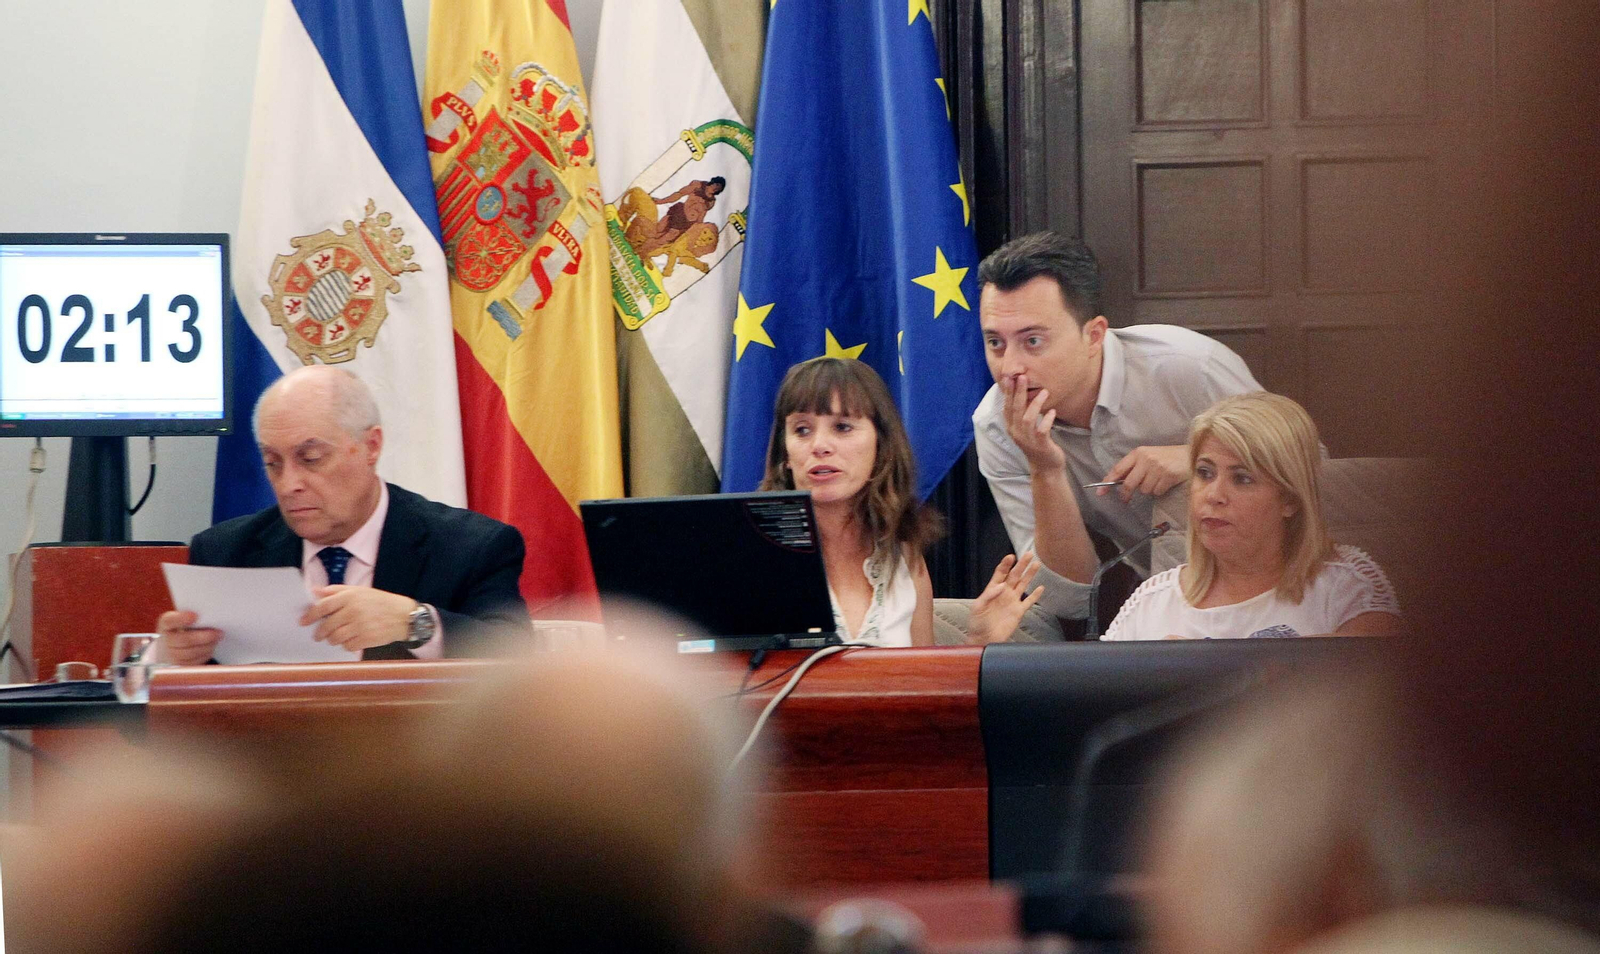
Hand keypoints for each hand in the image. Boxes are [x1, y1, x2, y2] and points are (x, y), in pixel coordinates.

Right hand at [155, 610, 222, 665]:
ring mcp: (171, 655)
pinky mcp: (181, 666)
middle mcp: (166, 641)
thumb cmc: (183, 628)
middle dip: (203, 637)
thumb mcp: (183, 619)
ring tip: (218, 637)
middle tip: (218, 632)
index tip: (195, 615)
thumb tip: (211, 616)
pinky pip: (195, 661)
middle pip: (184, 640)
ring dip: (208, 645)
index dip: (181, 619)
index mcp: (166, 624)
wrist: (172, 647)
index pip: (169, 621)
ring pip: (192, 653)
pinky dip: (206, 653)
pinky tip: (212, 645)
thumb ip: (194, 615)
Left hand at [301, 586, 417, 652]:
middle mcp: (353, 610)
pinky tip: (351, 641)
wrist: (404, 616)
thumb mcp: (360, 591)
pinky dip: (346, 645)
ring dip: (332, 640)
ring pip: (335, 638)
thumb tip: (315, 592)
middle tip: (318, 635)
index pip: (323, 606)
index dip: (310, 615)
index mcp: (350, 596)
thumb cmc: (381, 602)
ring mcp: (360, 626)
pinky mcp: (366, 639)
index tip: (303, 622)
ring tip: (334, 638)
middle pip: (327, 626)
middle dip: (320, 633)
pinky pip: (347, 646)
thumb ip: (337, 590)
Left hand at [967, 553, 1045, 644]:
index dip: (1006, 564)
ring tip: (1037, 564)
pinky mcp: (1018, 612)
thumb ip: (989, 595)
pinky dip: (1035, 595)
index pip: (1000, 573)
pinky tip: (1041, 588)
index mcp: (992, 589)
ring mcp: (1012, 601)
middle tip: (1029, 554)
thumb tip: (1002, 585)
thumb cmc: (977, 623)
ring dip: (1029, 575)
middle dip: (1021, 565)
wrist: (984, 639)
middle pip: (1014, 575)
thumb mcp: (978, 607)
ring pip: (1023, 585)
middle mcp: (1004, 593)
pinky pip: (1028, 601)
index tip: (1011, 556)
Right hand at [1000, 374, 1066, 472]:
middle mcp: (1016, 433)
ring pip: (1027, 419)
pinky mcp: (1040, 444)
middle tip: (1023, 377)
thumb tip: (1023, 392)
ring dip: (1035, 404)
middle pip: (1015, 410)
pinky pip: (1042, 430)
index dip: (1007, 392)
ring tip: (1044, 392)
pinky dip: (1047, 419)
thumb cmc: (1037, 443)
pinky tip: (1052, 411)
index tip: (1009, 377)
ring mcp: (1028, 440)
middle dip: (1018, 392)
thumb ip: (1023, 413)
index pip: (1007, 407)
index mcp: (1011, 427)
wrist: (1045, 467)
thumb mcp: (1026, 428)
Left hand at [1101, 445, 1188, 502]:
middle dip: (1126, 494)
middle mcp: (1146, 459)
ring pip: (1144, 490)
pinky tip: (1165, 482)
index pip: (1118, 469)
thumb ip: (1133, 467)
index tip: (1100, 492)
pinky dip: (1159, 490)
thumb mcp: (1147, 457)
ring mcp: (1157, 468)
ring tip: (1157, 480)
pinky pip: (1156, 492)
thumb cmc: (1166, 457)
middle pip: (1129, 483)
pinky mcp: (1167, 476)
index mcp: (1138, 453)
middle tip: (1125, 499)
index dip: (1108, 481)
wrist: (1189, 455)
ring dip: (1149, 489)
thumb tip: (1117, 482)